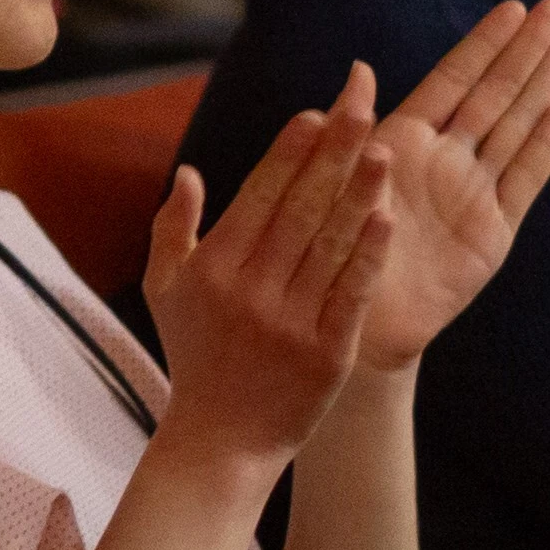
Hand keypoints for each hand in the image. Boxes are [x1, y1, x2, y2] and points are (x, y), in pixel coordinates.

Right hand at [136, 87, 392, 468]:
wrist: (220, 441)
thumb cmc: (196, 356)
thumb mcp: (164, 291)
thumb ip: (172, 229)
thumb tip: (192, 172)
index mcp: (213, 268)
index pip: (258, 196)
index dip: (289, 153)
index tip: (317, 113)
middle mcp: (250, 289)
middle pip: (299, 209)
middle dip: (332, 155)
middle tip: (362, 107)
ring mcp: (289, 322)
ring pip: (329, 244)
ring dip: (358, 194)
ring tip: (385, 151)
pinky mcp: (325, 353)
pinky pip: (350, 294)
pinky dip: (367, 255)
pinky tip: (385, 219)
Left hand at [350, 0, 549, 370]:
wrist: (353, 322)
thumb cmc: (331, 252)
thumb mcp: (335, 183)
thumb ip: (353, 129)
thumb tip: (360, 68)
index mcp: (403, 141)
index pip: (454, 80)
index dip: (484, 44)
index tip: (515, 6)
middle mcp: (444, 160)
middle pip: (495, 95)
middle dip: (526, 51)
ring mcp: (471, 193)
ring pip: (516, 128)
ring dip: (544, 87)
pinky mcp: (491, 233)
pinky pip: (523, 181)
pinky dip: (545, 147)